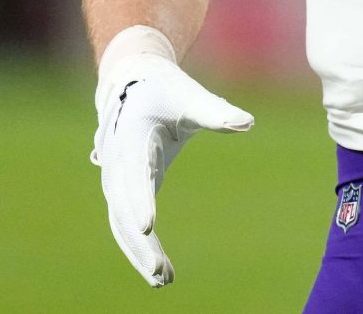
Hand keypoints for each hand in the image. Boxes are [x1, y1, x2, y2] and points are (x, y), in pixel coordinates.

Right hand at [91, 26, 253, 286]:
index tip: (148, 226)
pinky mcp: (121, 189)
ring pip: (119, 223)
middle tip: (160, 271)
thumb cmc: (166, 89)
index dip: (140, 199)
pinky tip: (160, 270)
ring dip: (138, 252)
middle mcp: (116, 161)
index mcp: (132, 136)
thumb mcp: (190, 96)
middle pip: (123, 209)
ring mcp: (114, 178)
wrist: (131, 82)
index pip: (135, 174)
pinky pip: (124, 222)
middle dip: (139, 242)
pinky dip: (138, 247)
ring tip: (164, 280)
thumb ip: (217, 112)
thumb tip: (248, 123)